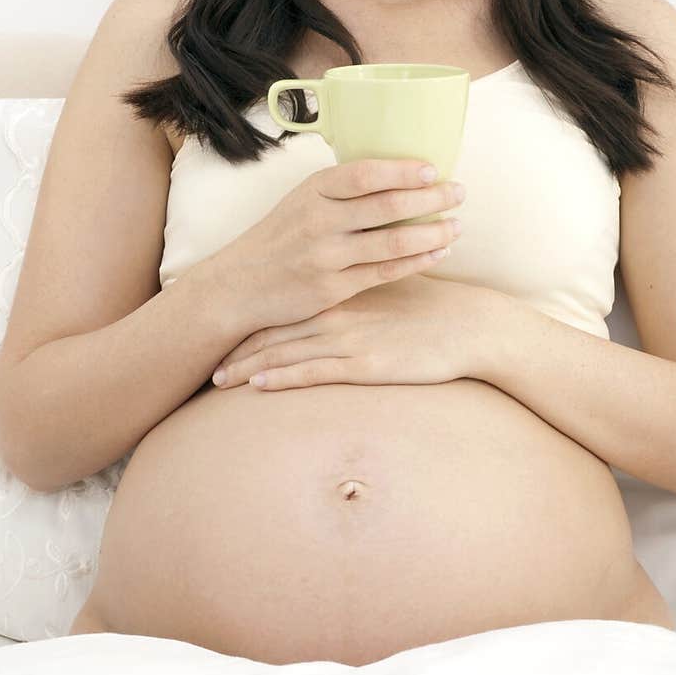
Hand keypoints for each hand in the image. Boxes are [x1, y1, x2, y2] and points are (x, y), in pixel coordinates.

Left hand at [210, 274, 498, 391]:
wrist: (469, 325)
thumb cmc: (434, 307)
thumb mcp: (390, 288)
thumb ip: (360, 291)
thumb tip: (340, 295)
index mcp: (343, 290)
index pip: (285, 302)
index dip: (252, 316)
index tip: (224, 326)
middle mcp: (338, 310)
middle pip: (275, 327)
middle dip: (237, 343)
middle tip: (205, 357)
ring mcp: (349, 339)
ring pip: (285, 351)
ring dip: (248, 365)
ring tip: (218, 379)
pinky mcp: (364, 364)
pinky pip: (312, 373)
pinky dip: (281, 378)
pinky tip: (256, 386)